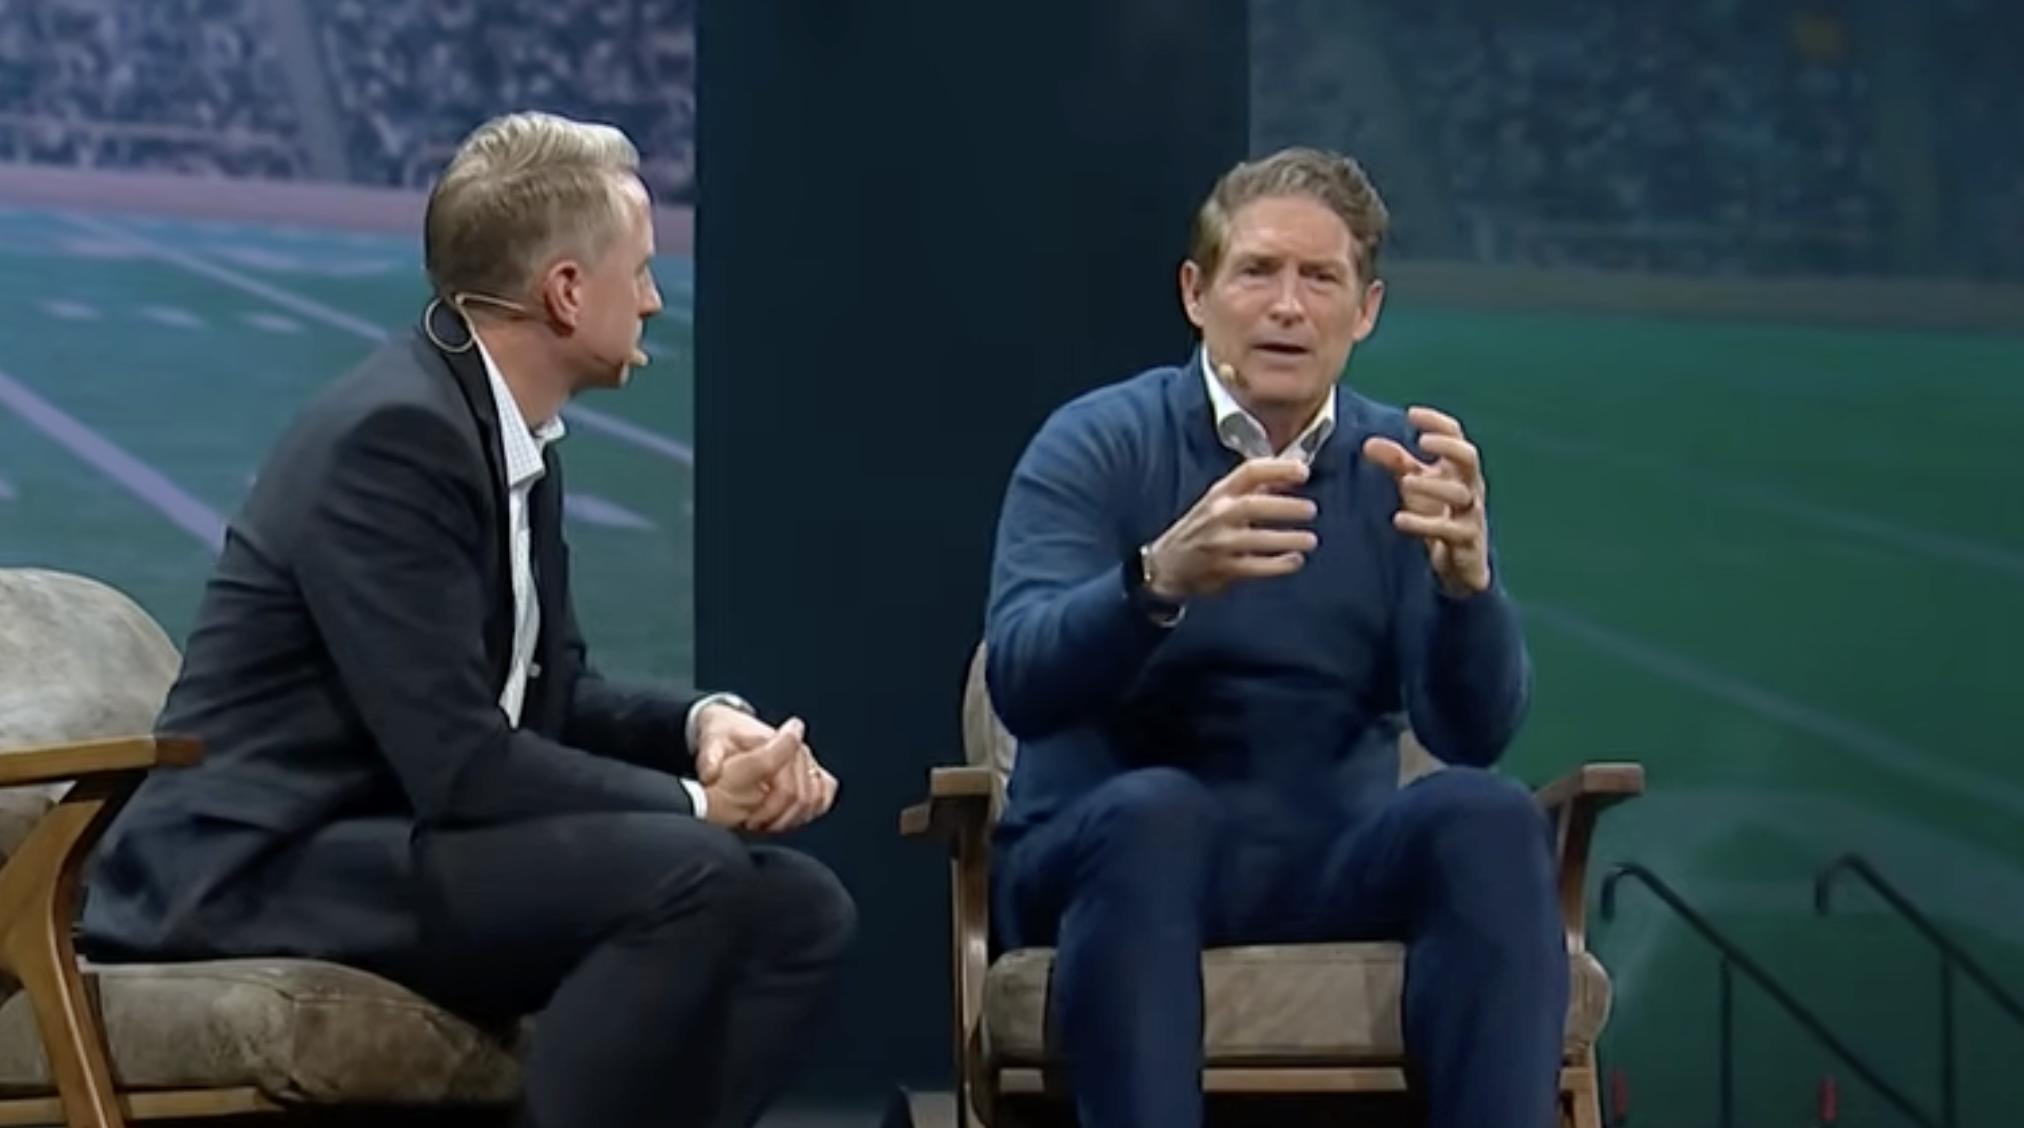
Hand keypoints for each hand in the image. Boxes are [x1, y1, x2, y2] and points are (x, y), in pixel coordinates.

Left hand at [695, 708, 837, 832]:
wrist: (732, 725)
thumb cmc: (723, 736)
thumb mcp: (710, 744)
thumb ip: (709, 759)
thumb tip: (710, 774)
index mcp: (774, 743)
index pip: (785, 787)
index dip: (769, 810)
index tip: (749, 821)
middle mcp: (797, 750)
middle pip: (801, 797)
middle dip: (778, 819)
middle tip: (754, 827)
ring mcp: (808, 759)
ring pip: (815, 799)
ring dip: (793, 818)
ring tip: (768, 824)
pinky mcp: (813, 769)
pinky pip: (825, 794)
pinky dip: (811, 810)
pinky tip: (789, 817)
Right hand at [1143, 458, 1318, 599]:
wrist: (1166, 565)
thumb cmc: (1202, 529)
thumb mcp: (1221, 502)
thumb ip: (1256, 489)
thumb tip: (1294, 473)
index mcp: (1220, 493)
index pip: (1249, 472)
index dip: (1278, 468)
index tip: (1304, 471)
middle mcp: (1217, 514)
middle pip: (1252, 505)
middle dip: (1284, 507)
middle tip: (1311, 509)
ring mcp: (1218, 543)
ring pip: (1255, 540)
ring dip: (1286, 539)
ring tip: (1310, 540)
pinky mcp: (1222, 569)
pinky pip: (1254, 568)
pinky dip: (1277, 565)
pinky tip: (1295, 561)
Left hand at [1361, 406, 1490, 596]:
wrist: (1460, 565)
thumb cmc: (1440, 516)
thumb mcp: (1417, 485)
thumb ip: (1397, 463)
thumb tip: (1368, 443)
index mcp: (1459, 469)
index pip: (1456, 436)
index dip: (1437, 423)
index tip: (1412, 414)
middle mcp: (1470, 487)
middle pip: (1469, 458)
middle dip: (1448, 447)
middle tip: (1421, 442)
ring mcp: (1471, 513)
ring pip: (1459, 494)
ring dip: (1432, 486)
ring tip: (1405, 482)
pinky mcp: (1465, 540)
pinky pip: (1448, 529)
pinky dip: (1424, 523)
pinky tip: (1399, 519)